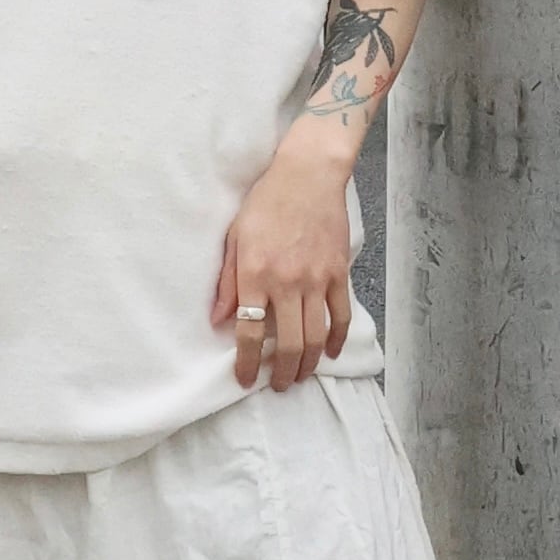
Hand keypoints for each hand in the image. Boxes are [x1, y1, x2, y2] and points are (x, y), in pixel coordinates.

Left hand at [213, 135, 354, 390]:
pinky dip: (336, 339)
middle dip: (282, 372)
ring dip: (308, 363)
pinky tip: (329, 352)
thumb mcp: (235, 238)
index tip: (244, 379)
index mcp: (256, 275)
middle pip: (288, 344)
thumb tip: (219, 320)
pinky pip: (340, 315)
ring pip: (315, 336)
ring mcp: (316, 280)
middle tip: (278, 385)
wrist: (308, 175)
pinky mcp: (338, 273)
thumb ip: (228, 282)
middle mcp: (287, 283)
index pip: (249, 332)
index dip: (246, 362)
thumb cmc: (266, 202)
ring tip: (300, 375)